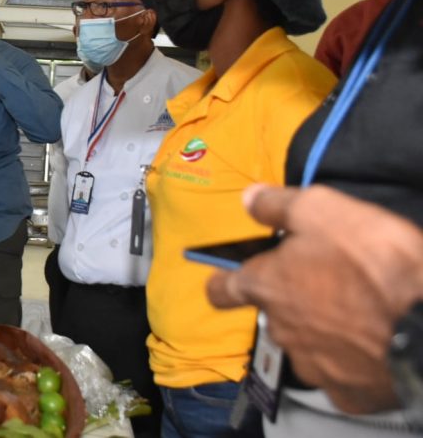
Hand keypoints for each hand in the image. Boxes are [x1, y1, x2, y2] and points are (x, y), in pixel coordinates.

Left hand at [207, 184, 422, 413]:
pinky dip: (350, 364)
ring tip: (355, 314)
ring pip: (305, 346)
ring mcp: (313, 366)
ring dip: (321, 331)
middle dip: (291, 299)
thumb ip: (279, 205)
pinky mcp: (349, 393)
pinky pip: (341, 378)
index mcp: (267, 287)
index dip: (222, 282)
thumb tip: (248, 199)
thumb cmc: (371, 260)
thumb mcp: (323, 210)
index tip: (225, 279)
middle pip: (272, 313)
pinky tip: (371, 348)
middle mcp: (281, 330)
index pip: (221, 290)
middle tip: (324, 282)